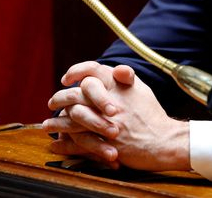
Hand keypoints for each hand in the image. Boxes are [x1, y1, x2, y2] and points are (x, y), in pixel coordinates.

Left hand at [42, 61, 189, 171]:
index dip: (77, 71)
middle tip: (52, 102)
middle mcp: (110, 101)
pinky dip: (64, 142)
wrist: (162, 141)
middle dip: (60, 98)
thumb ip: (126, 78)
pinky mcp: (104, 142)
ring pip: (73, 118)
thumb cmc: (152, 115)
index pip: (93, 70)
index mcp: (119, 86)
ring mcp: (106, 122)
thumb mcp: (142, 89)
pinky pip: (77, 141)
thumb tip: (116, 68)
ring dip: (57, 121)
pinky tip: (57, 142)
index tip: (67, 78)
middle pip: (76, 94)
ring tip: (48, 124)